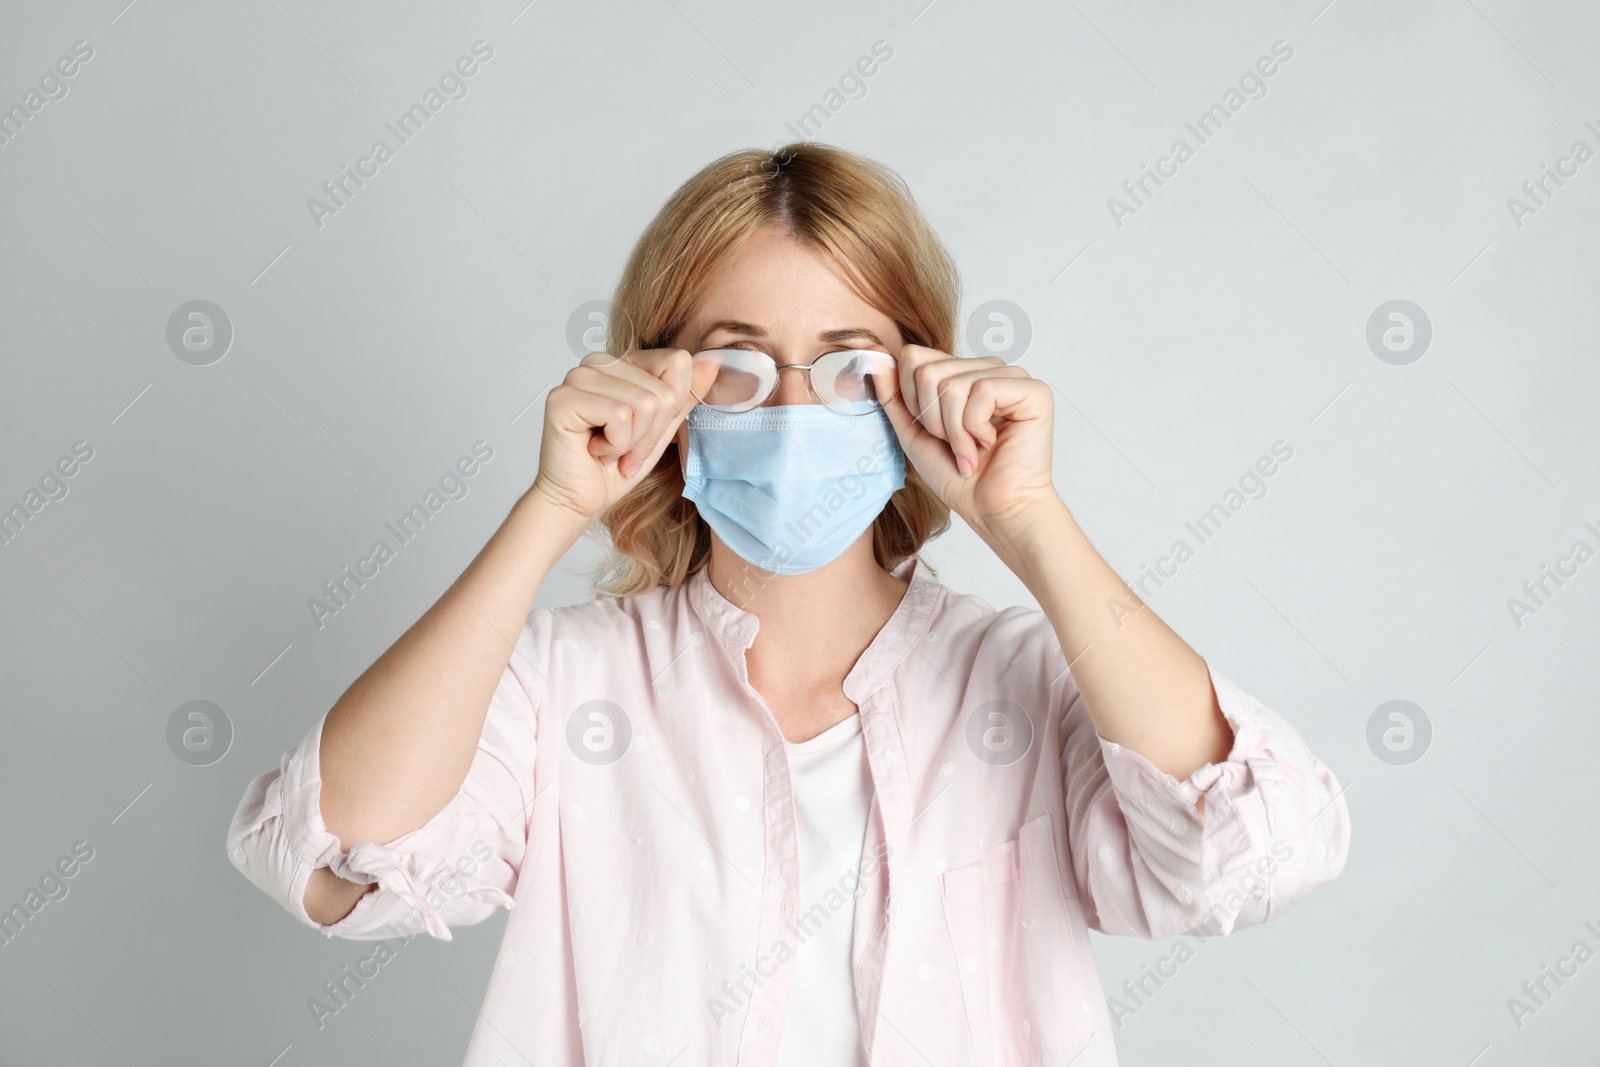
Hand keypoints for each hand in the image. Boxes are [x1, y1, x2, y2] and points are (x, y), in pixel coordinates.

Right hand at [529, 348, 715, 519]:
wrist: (580, 500)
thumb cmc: (616, 467)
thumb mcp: (662, 428)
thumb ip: (684, 394)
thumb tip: (712, 360)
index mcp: (623, 363)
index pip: (677, 362)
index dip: (671, 408)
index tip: (647, 433)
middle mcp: (599, 362)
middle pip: (662, 389)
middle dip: (651, 433)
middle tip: (626, 450)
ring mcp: (578, 377)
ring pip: (644, 403)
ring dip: (633, 442)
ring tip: (611, 450)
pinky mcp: (564, 398)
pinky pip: (619, 416)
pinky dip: (615, 445)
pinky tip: (595, 450)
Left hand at [878, 345, 1059, 535]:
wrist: (992, 510)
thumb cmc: (958, 478)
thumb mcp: (913, 432)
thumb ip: (893, 394)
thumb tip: (874, 353)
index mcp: (962, 373)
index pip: (915, 357)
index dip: (911, 400)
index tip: (931, 432)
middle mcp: (988, 368)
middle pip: (929, 370)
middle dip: (932, 419)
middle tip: (953, 445)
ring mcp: (1012, 377)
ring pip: (953, 384)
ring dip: (954, 430)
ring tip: (970, 450)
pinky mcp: (1033, 391)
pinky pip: (983, 391)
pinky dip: (974, 428)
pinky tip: (989, 445)